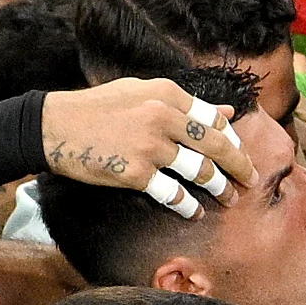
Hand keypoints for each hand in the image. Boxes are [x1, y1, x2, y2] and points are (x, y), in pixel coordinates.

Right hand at [37, 78, 251, 213]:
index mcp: (167, 93)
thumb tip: (227, 113)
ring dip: (219, 188)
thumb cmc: (97, 107)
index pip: (214, 118)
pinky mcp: (135, 173)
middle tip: (251, 180)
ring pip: (200, 171)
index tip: (240, 154)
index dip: (233, 140)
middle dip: (239, 166)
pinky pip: (172, 194)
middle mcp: (163, 116)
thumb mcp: (141, 92)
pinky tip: (194, 212)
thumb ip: (184, 103)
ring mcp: (150, 146)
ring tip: (228, 199)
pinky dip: (187, 206)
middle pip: (216, 145)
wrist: (54, 126)